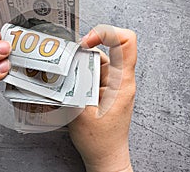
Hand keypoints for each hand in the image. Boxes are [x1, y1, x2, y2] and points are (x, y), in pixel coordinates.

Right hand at [69, 25, 136, 171]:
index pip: (126, 42)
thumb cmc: (99, 140)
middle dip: (85, 49)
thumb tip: (64, 69)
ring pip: (98, 59)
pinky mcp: (106, 88)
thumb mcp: (81, 113)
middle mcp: (120, 79)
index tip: (86, 42)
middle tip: (68, 58)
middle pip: (107, 48)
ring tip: (67, 73)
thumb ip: (73, 87)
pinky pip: (93, 71)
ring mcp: (113, 83)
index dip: (106, 33)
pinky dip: (81, 72)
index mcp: (121, 82)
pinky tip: (70, 81)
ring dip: (81, 62)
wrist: (105, 155)